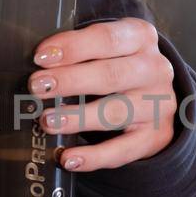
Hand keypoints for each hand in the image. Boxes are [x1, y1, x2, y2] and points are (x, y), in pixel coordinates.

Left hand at [29, 17, 177, 172]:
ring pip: (116, 112)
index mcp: (140, 37)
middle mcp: (154, 69)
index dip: (73, 47)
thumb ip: (80, 52)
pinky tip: (69, 158)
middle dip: (70, 81)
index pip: (107, 39)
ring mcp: (158, 105)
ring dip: (78, 118)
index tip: (41, 57)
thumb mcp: (108, 48)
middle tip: (37, 86)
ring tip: (48, 121)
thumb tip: (38, 67)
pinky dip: (94, 157)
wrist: (157, 96)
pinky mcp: (155, 137)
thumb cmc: (120, 64)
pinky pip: (123, 150)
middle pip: (111, 75)